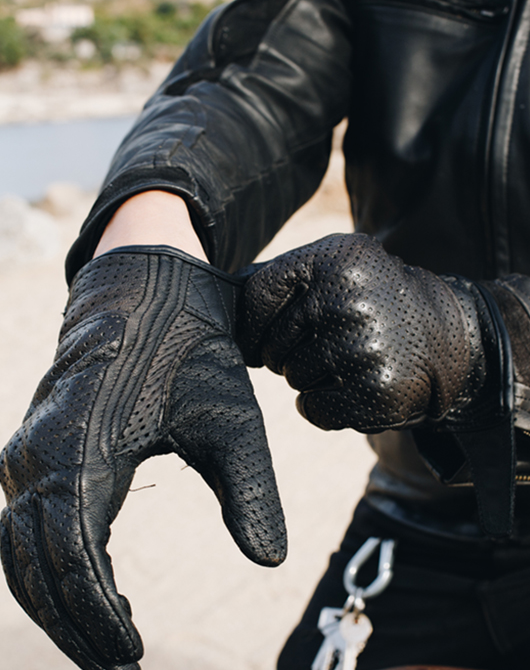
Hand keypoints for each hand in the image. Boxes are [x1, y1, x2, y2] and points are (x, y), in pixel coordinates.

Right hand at [0, 246, 285, 669]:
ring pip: (21, 555)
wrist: (145, 288)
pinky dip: (52, 571)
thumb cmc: (189, 348)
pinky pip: (27, 528)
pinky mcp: (34, 450)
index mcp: (80, 450)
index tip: (134, 660)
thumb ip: (249, 489)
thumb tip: (269, 560)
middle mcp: (37, 456)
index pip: (73, 561)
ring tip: (110, 643)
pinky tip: (98, 591)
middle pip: (36, 570)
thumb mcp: (229, 417)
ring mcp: (27, 453)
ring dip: (57, 607)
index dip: (98, 620)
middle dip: (74, 629)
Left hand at [236, 233, 488, 432]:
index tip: (267, 333)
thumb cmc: (374, 303)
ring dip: (312, 378)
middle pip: (272, 345)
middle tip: (331, 343)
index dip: (255, 324)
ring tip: (351, 360)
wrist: (448, 338)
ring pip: (292, 378)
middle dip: (291, 352)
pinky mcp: (373, 391)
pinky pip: (312, 410)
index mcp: (331, 260)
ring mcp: (360, 348)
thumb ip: (281, 279)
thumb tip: (220, 293)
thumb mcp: (337, 268)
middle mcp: (345, 300)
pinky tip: (353, 388)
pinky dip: (325, 407)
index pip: (257, 298)